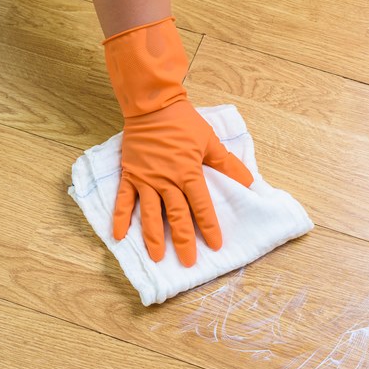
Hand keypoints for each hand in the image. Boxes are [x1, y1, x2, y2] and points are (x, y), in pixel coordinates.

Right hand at [113, 98, 253, 265]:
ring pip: (150, 214)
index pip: (201, 206)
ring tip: (157, 257)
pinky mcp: (130, 175)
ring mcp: (146, 180)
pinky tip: (119, 236)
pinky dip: (120, 218)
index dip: (209, 227)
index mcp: (188, 173)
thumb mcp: (210, 141)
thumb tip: (249, 181)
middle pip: (176, 216)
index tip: (215, 245)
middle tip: (188, 262)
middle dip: (183, 240)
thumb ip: (227, 164)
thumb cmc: (183, 123)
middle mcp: (167, 181)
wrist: (153, 106)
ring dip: (153, 237)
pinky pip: (123, 200)